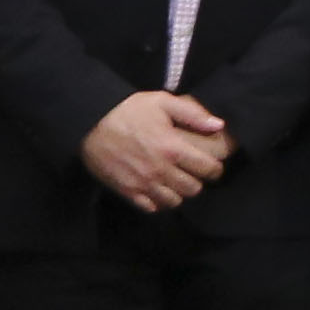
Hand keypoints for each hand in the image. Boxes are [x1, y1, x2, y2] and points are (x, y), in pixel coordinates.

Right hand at [80, 91, 230, 211]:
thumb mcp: (162, 101)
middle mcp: (160, 170)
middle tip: (193, 174)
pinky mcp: (127, 191)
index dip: (215, 169)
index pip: (208, 169)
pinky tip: (157, 191)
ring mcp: (143, 183)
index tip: (212, 166)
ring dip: (178, 193)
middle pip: (193, 189)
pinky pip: (150, 208)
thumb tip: (218, 125)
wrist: (91, 122)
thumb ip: (193, 114)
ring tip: (176, 183)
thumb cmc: (128, 110)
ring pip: (173, 202)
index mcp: (173, 148)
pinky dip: (158, 203)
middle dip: (197, 181)